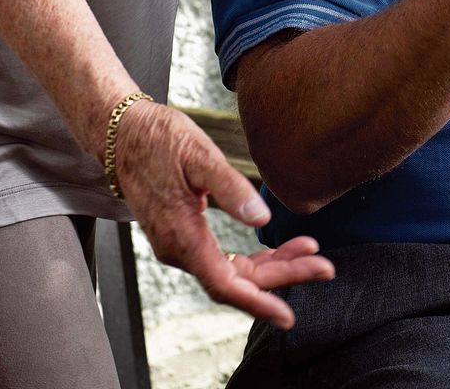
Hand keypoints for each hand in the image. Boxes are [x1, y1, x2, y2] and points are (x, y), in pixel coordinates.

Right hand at [110, 99, 332, 327]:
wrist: (123, 135)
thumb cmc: (160, 140)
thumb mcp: (199, 156)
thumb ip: (230, 189)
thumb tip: (263, 218)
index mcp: (182, 237)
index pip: (226, 285)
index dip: (259, 301)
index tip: (288, 315)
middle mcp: (179, 250)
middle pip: (236, 281)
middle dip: (282, 276)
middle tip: (325, 267)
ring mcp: (180, 244)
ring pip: (232, 270)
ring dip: (272, 266)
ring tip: (311, 252)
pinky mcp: (184, 234)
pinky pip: (222, 258)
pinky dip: (252, 257)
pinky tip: (277, 248)